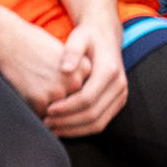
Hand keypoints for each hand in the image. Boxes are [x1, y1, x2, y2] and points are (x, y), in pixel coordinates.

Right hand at [0, 11, 83, 123]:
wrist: (7, 39)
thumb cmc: (33, 44)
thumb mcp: (64, 53)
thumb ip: (76, 74)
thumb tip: (79, 100)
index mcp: (84, 68)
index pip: (84, 91)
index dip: (69, 88)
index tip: (58, 79)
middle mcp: (75, 82)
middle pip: (71, 103)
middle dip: (60, 100)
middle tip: (43, 85)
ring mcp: (57, 92)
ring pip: (57, 112)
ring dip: (48, 107)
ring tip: (35, 88)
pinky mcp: (39, 100)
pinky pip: (40, 114)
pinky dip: (33, 107)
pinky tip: (27, 91)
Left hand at [40, 9, 129, 138]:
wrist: (106, 36)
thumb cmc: (88, 36)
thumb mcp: (79, 36)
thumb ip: (72, 51)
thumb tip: (65, 69)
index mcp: (109, 71)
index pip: (87, 98)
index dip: (67, 108)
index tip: (48, 110)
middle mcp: (119, 86)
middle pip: (93, 115)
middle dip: (68, 122)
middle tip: (46, 123)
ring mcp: (120, 96)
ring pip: (99, 123)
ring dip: (74, 130)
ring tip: (52, 128)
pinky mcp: (117, 102)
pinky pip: (101, 122)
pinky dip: (82, 128)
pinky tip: (64, 127)